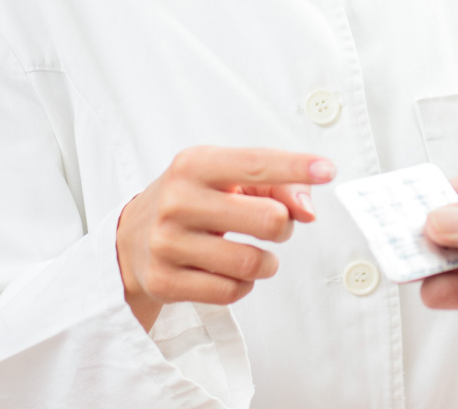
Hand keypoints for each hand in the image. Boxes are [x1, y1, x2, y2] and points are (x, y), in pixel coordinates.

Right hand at [116, 147, 333, 329]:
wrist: (129, 239)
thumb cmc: (192, 200)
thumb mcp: (225, 178)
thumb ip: (274, 186)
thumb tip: (308, 211)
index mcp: (193, 165)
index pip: (256, 164)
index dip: (296, 167)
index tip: (328, 170)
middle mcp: (177, 202)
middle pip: (268, 220)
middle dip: (284, 226)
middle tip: (274, 226)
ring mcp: (168, 244)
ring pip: (253, 263)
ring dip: (267, 262)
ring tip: (253, 253)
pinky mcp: (165, 282)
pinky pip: (232, 292)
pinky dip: (244, 285)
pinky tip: (230, 272)